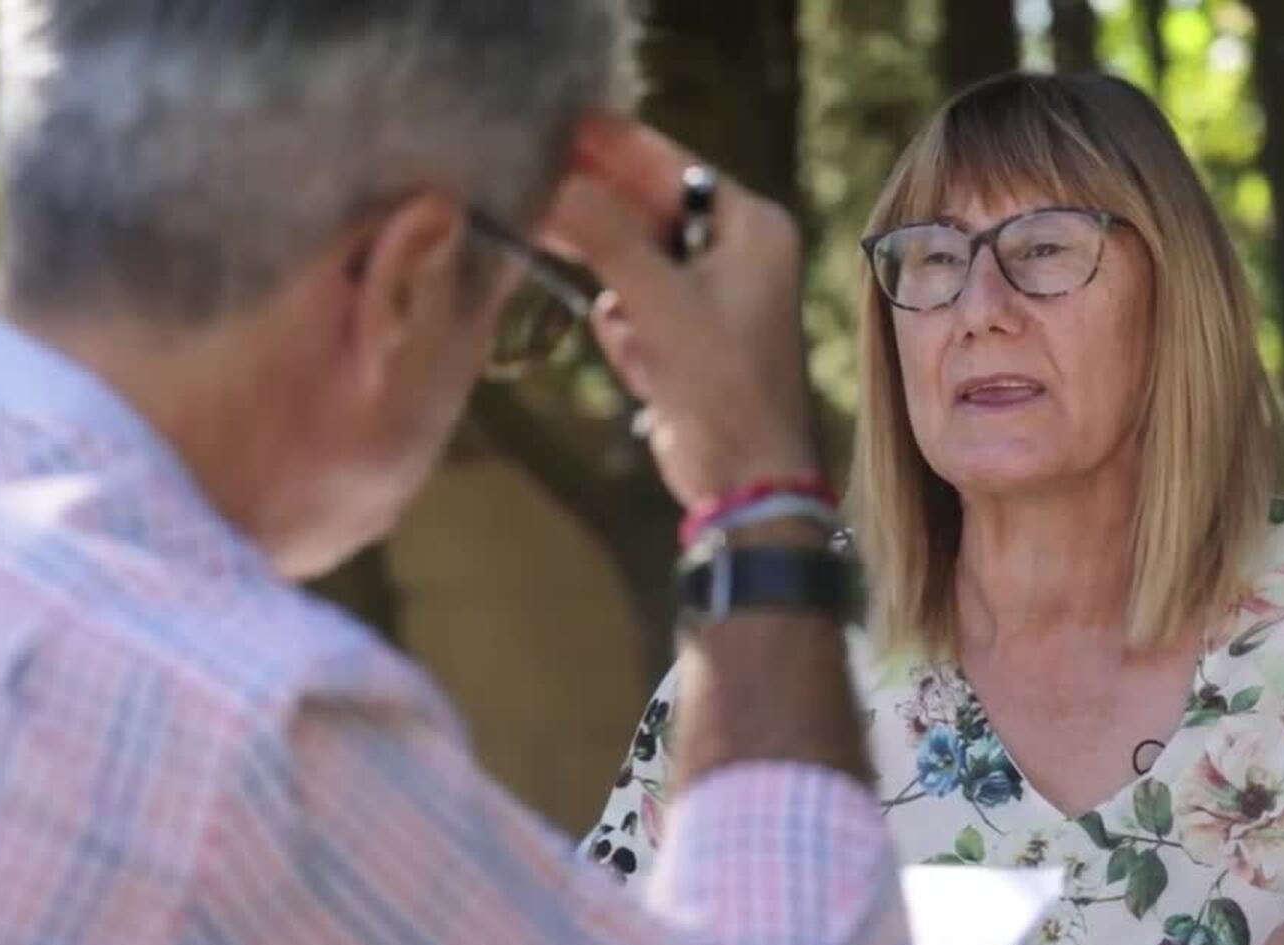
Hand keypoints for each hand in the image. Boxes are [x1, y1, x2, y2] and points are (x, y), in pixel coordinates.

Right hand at [540, 113, 817, 507]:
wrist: (746, 482)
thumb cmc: (723, 385)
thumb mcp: (661, 303)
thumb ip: (606, 237)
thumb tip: (554, 183)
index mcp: (752, 228)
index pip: (671, 166)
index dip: (613, 146)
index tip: (556, 123)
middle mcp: (735, 252)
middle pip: (645, 210)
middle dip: (597, 218)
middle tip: (531, 189)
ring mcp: (709, 297)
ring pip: (630, 263)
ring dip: (615, 292)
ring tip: (609, 313)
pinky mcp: (684, 339)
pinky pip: (631, 311)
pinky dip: (627, 336)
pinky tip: (645, 370)